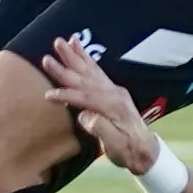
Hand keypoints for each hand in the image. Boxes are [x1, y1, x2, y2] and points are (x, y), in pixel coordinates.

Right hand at [37, 34, 163, 177]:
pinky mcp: (112, 90)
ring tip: (61, 41)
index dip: (66, 96)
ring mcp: (113, 90)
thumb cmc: (128, 151)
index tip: (48, 95)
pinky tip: (78, 47)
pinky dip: (85, 57)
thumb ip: (100, 129)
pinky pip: (96, 69)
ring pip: (89, 69)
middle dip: (65, 67)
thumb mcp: (115, 146)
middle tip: (47, 57)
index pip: (85, 98)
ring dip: (74, 55)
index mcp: (113, 106)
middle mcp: (113, 93)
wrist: (145, 151)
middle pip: (84, 78)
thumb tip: (84, 116)